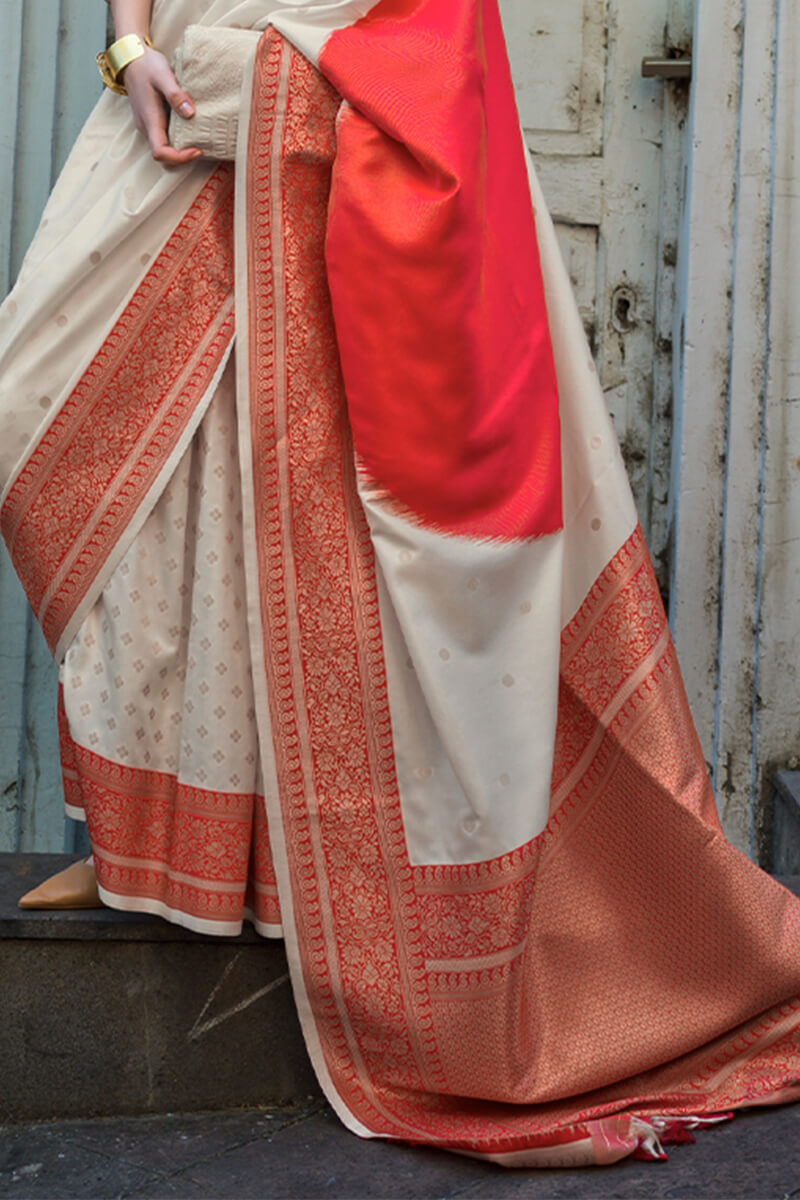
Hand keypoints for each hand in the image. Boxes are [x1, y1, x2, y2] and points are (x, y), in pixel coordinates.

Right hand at [121, 46, 201, 166]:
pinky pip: (163, 139)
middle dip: (182, 158)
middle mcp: (146, 127)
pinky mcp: (151, 121)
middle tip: (201, 147)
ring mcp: (147, 125)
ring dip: (180, 151)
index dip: (180, 158)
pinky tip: (189, 130)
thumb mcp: (163, 74)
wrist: (131, 58)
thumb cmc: (146, 65)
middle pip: (163, 156)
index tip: (197, 149)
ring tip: (198, 140)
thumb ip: (175, 94)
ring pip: (164, 149)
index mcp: (149, 119)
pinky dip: (177, 141)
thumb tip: (190, 113)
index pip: (161, 152)